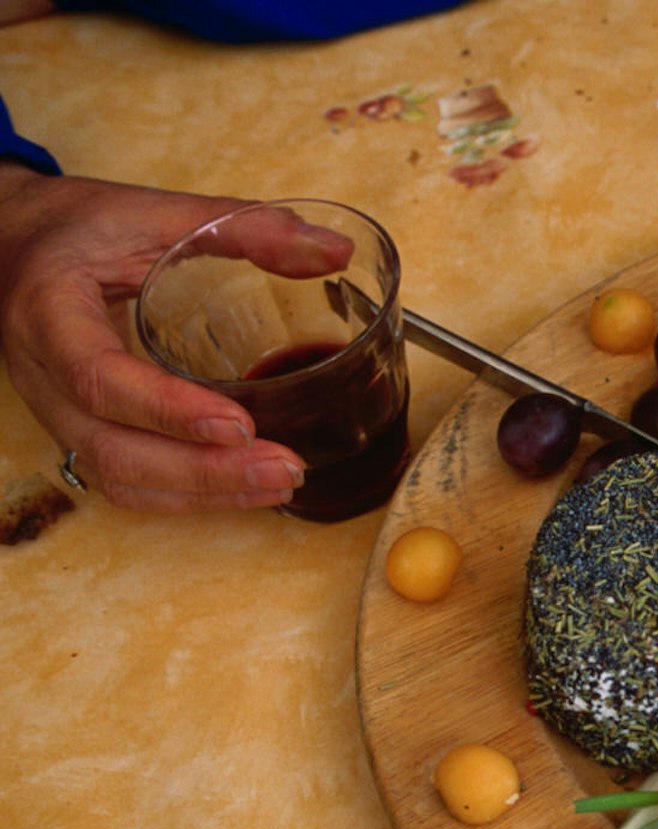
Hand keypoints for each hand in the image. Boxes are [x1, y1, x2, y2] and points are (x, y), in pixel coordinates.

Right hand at [0, 167, 317, 511]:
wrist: (14, 242)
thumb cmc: (80, 226)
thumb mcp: (153, 211)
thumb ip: (242, 226)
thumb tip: (333, 250)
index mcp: (48, 310)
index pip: (97, 376)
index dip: (167, 409)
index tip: (239, 424)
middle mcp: (42, 371)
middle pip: (112, 448)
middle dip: (203, 471)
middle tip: (285, 467)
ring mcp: (54, 409)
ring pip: (116, 476)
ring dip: (202, 493)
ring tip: (279, 484)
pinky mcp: (77, 427)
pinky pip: (123, 479)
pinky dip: (186, 496)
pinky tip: (245, 490)